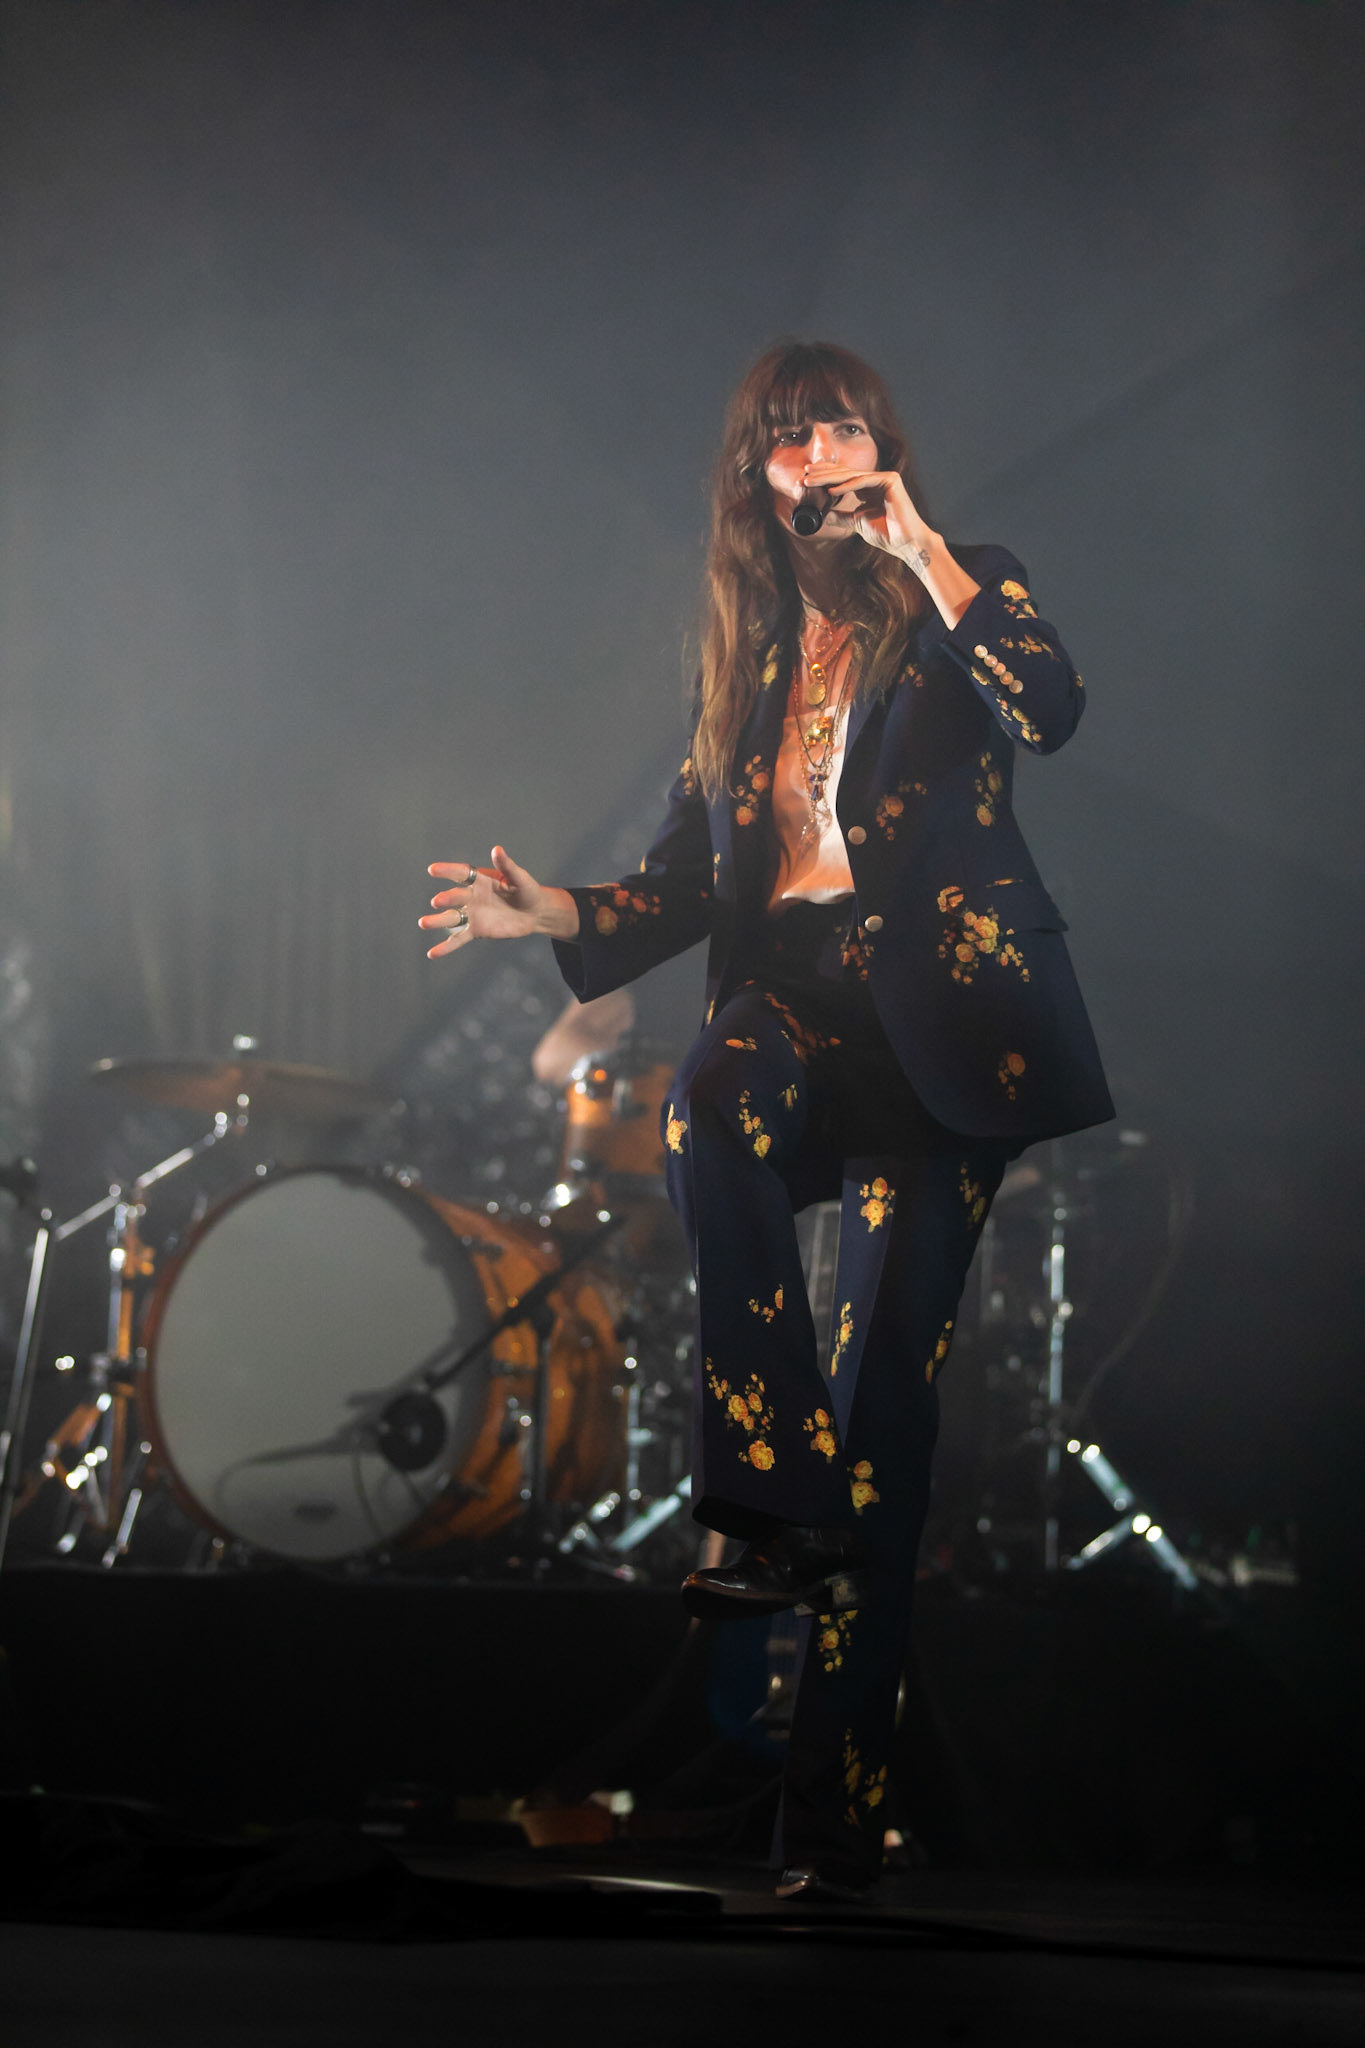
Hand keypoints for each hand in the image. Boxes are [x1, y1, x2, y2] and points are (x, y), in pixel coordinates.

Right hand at [420, 846, 576, 957]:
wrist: (535, 913)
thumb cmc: (527, 890)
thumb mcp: (519, 877)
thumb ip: (507, 866)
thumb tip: (497, 849)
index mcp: (480, 880)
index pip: (461, 874)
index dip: (447, 871)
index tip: (432, 870)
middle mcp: (471, 896)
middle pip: (455, 897)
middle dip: (446, 899)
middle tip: (436, 901)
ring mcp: (472, 914)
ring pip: (451, 918)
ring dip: (437, 921)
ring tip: (423, 923)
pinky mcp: (476, 930)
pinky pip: (458, 939)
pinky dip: (445, 947)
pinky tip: (431, 954)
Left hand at [802, 458, 934, 567]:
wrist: (906, 543)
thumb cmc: (886, 534)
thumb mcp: (856, 523)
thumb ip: (841, 516)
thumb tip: (823, 516)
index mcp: (868, 487)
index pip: (843, 477)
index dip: (824, 477)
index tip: (805, 479)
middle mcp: (876, 479)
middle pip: (844, 473)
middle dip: (822, 473)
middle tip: (803, 474)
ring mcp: (884, 477)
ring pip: (851, 475)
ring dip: (828, 478)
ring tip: (810, 482)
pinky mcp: (890, 480)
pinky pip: (863, 481)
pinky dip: (846, 486)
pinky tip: (830, 491)